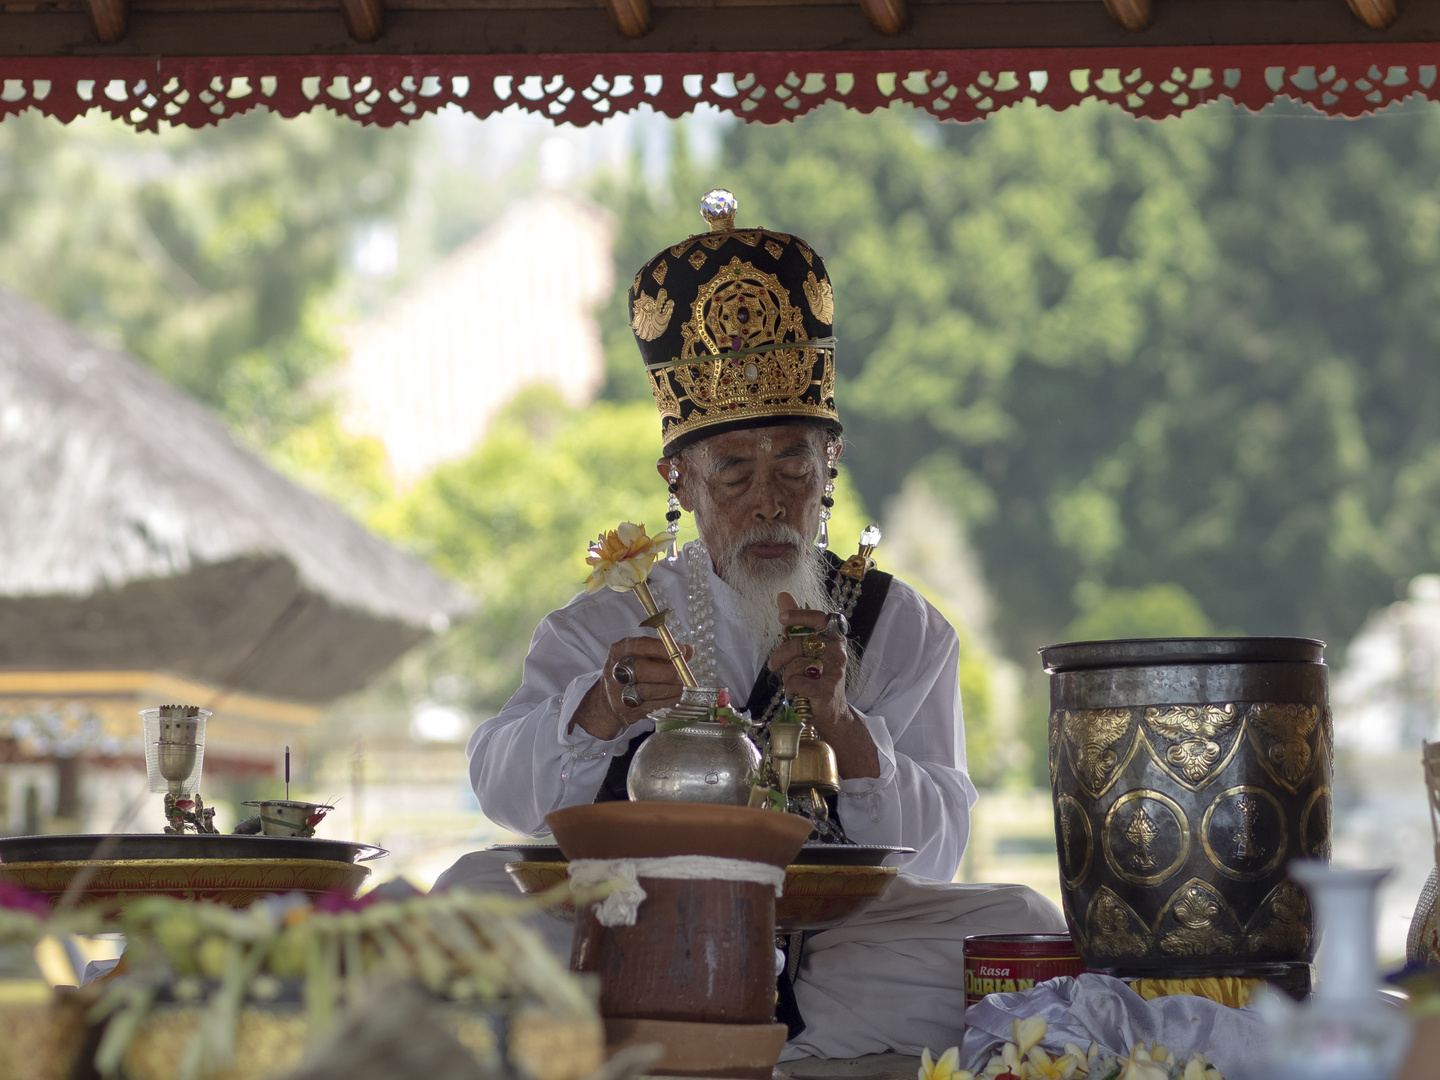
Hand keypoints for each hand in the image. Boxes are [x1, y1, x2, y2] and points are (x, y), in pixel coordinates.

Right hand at [570, 636, 691, 740]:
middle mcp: (615, 670)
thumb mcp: (644, 655)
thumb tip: (689, 650)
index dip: (663, 648)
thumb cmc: (633, 671)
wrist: (610, 698)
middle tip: (683, 673)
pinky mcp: (627, 710)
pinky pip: (653, 706)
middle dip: (668, 671)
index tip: (681, 650)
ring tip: (684, 685)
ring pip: (649, 690)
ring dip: (672, 688)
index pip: (640, 645)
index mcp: (618, 651)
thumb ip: (665, 651)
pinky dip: (670, 701)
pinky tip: (678, 696)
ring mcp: (619, 692)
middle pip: (642, 669)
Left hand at [765, 591, 879, 778]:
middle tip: (773, 664)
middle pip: (798, 644)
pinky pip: (795, 684)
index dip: (800, 615)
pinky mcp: (826, 691)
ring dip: (788, 677)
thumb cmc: (816, 676)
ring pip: (794, 666)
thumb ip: (796, 623)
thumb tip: (783, 595)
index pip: (820, 618)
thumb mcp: (806, 648)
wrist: (830, 712)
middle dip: (780, 655)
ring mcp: (834, 672)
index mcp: (834, 638)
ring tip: (797, 684)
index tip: (782, 617)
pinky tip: (800, 695)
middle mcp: (838, 653)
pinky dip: (791, 691)